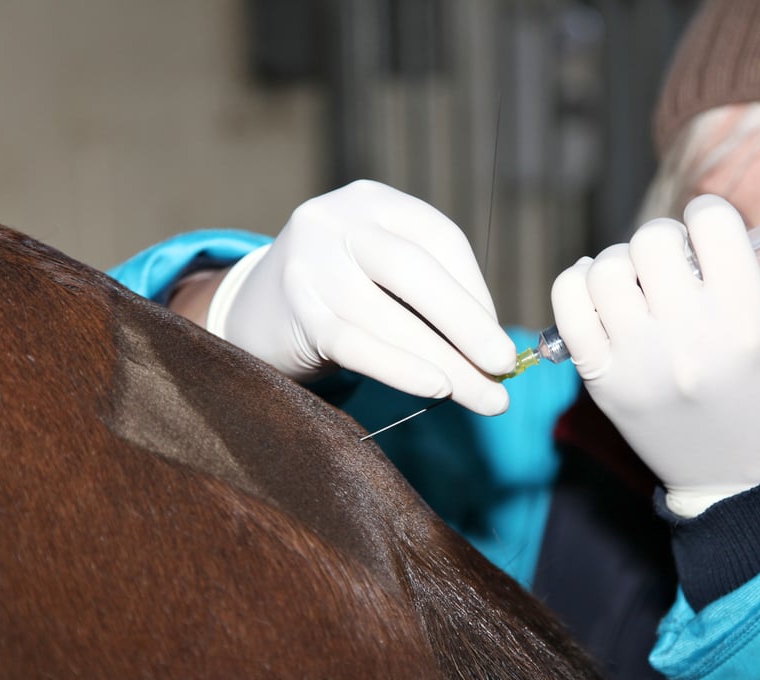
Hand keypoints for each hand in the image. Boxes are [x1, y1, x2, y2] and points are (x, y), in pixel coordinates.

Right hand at [206, 180, 516, 414]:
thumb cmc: (340, 294)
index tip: (501, 341)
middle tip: (506, 367)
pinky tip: (436, 389)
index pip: (440, 239)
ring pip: (388, 315)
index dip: (477, 292)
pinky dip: (401, 368)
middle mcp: (336, 220)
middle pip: (415, 271)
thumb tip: (498, 349)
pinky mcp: (294, 310)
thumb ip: (432, 293)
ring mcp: (309, 263)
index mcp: (371, 202)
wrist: (253, 312)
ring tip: (483, 397)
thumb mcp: (382, 271)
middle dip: (468, 324)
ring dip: (445, 362)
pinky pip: (356, 343)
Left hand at [551, 177, 759, 516]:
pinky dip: (579, 285)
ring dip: (625, 264)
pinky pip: (567, 304)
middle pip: (651, 239)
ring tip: (648, 284)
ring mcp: (640, 365)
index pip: (708, 220)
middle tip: (683, 265)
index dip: (712, 219)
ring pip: (606, 268)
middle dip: (669, 240)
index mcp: (750, 323)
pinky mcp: (603, 383)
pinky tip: (608, 295)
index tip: (718, 245)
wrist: (745, 478)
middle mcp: (690, 344)